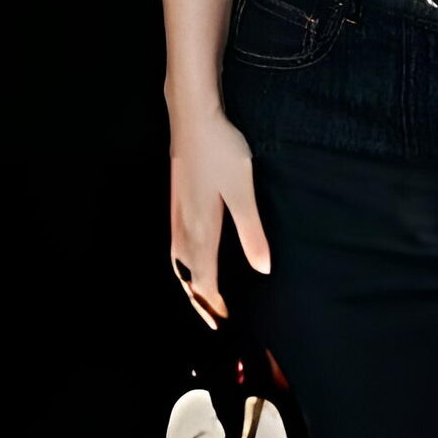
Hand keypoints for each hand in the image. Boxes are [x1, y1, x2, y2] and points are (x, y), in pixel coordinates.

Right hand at [166, 107, 268, 321]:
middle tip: (212, 319)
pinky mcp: (177, 199)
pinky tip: (189, 257)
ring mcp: (177, 212)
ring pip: (178, 261)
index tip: (224, 320)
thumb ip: (252, 232)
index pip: (203, 279)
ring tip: (199, 297)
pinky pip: (175, 244)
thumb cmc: (220, 150)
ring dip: (188, 283)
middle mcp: (184, 226)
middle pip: (186, 276)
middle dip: (198, 300)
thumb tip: (262, 269)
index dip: (213, 303)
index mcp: (200, 229)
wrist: (192, 116)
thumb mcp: (242, 191)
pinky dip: (182, 263)